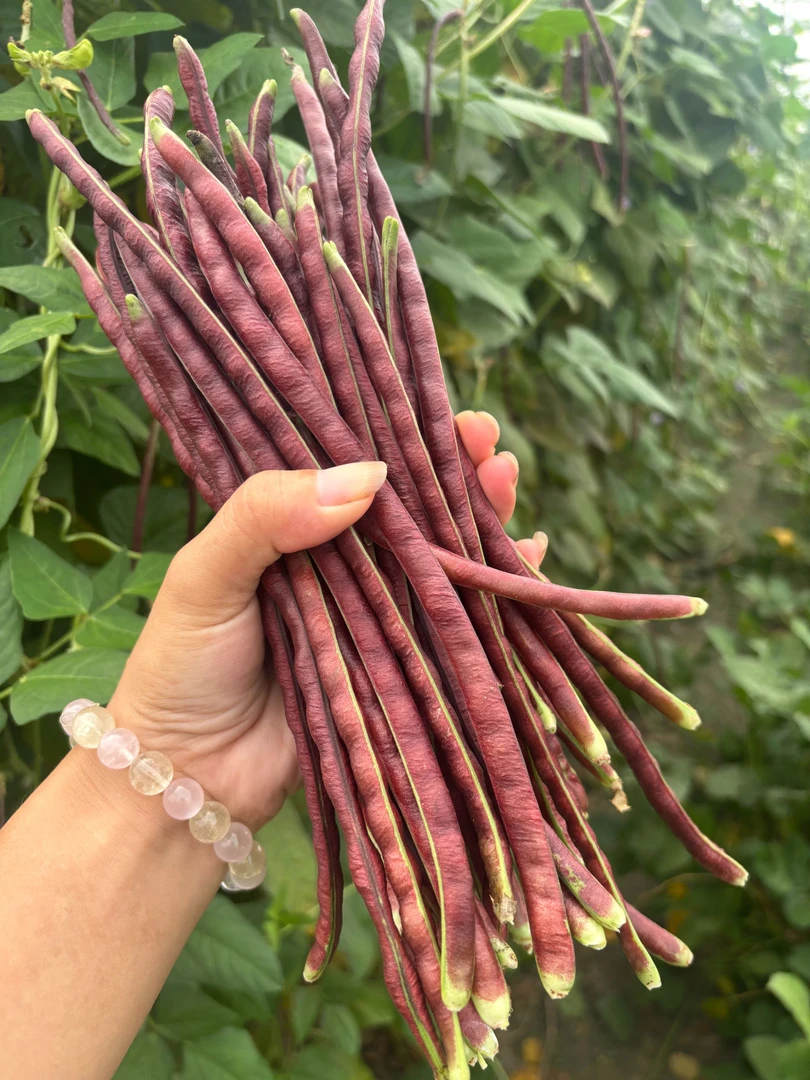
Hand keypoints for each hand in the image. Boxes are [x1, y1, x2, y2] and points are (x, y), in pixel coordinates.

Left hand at [108, 413, 541, 829]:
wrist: (192, 778)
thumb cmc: (182, 668)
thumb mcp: (204, 576)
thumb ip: (267, 515)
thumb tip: (367, 476)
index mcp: (289, 529)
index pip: (349, 469)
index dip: (394, 438)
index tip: (436, 412)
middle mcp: (339, 565)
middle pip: (408, 509)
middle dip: (453, 472)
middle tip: (490, 443)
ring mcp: (375, 616)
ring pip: (439, 559)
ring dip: (479, 521)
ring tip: (508, 482)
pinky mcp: (401, 667)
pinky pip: (455, 623)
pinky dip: (494, 595)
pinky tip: (529, 561)